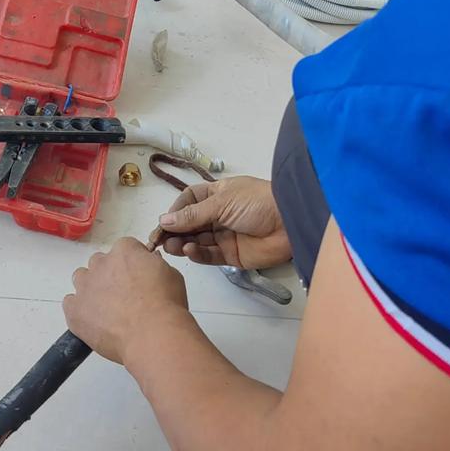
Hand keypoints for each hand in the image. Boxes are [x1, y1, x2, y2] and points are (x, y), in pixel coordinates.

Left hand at [63, 237, 189, 364]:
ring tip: (107, 309)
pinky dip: (79, 310)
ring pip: (82, 279)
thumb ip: (154, 265)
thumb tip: (149, 265)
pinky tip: (94, 321)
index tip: (140, 277)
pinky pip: (70, 303)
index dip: (133, 264)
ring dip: (92, 289)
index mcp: (124, 250)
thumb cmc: (166, 304)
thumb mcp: (171, 274)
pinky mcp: (74, 310)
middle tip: (125, 295)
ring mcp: (84, 286)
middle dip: (110, 275)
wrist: (152, 335)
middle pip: (100, 263)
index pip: (124, 249)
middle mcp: (100, 263)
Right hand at [155, 176, 290, 269]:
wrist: (291, 222)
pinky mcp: (231, 255)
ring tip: (171, 247)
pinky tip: (190, 251)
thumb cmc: (257, 202)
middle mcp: (218, 214)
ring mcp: (224, 235)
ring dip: (182, 243)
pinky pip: (209, 255)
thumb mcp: (221, 203)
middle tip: (158, 241)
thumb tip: (164, 220)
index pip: (188, 202)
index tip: (162, 223)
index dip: (175, 212)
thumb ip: (192, 215)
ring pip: (196, 240)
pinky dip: (198, 254)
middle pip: (189, 224)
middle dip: (173, 231)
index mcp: (216, 195)